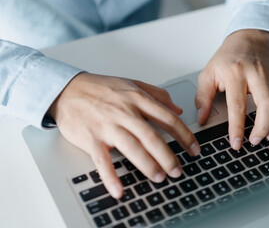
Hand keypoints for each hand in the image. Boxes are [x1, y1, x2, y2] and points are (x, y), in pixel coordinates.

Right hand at [49, 73, 199, 197]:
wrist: (68, 90)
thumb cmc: (100, 88)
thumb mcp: (132, 84)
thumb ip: (157, 95)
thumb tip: (178, 109)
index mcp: (137, 99)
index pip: (168, 118)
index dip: (184, 135)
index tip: (194, 149)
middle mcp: (125, 112)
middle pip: (152, 137)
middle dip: (168, 156)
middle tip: (178, 170)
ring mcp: (107, 125)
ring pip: (132, 148)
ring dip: (148, 165)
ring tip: (159, 177)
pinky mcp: (91, 138)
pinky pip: (102, 160)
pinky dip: (111, 176)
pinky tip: (119, 189)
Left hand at [195, 29, 268, 149]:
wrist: (247, 39)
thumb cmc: (227, 58)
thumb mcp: (208, 73)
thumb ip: (202, 97)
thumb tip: (202, 118)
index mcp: (236, 73)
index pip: (237, 105)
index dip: (237, 127)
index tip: (236, 143)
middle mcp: (258, 74)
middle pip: (267, 104)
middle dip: (263, 127)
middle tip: (255, 141)